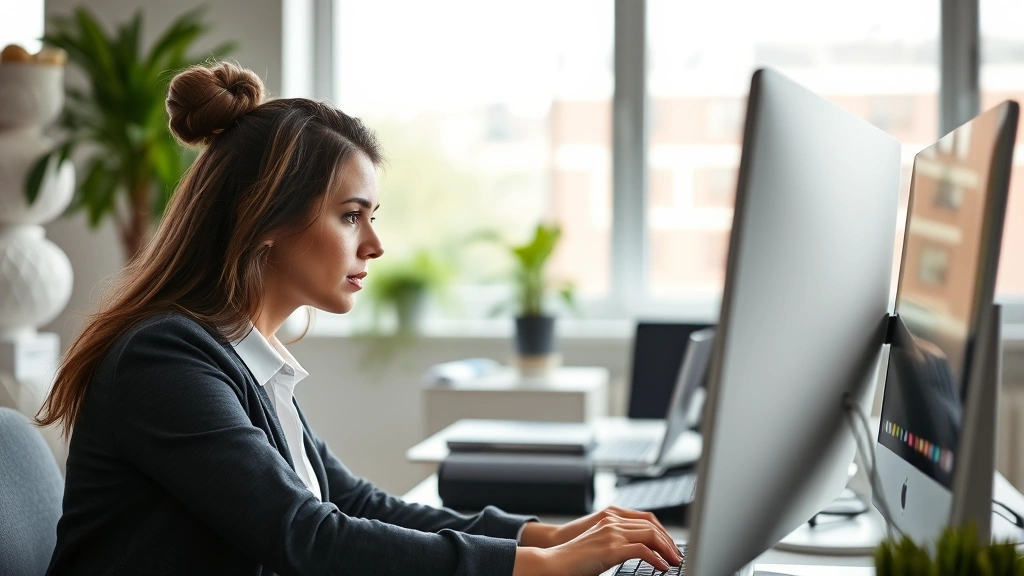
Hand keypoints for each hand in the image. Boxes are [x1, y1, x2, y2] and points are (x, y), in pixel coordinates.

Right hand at [520, 506, 674, 548]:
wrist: (554, 562)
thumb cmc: (574, 557)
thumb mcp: (599, 543)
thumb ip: (617, 541)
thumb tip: (639, 551)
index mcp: (611, 518)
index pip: (646, 518)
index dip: (662, 531)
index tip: (670, 544)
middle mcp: (613, 522)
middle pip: (652, 526)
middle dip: (669, 541)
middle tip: (677, 555)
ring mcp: (612, 533)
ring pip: (651, 535)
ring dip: (666, 550)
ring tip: (673, 562)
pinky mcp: (611, 549)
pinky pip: (643, 551)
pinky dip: (656, 559)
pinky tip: (661, 568)